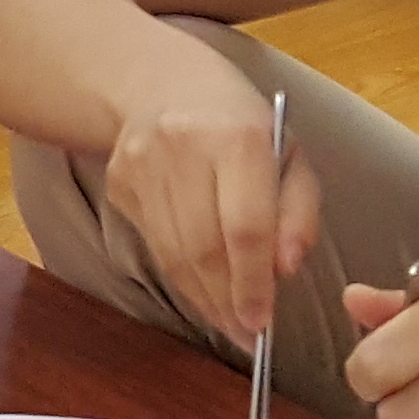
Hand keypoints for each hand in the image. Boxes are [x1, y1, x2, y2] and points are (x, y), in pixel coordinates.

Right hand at [99, 79, 321, 344]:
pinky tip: (202, 291)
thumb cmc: (242, 126)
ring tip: (228, 323)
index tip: (263, 323)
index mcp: (238, 137)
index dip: (252, 282)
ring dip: (203, 299)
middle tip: (247, 335)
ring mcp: (141, 163)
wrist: (162, 83)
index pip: (244, 226)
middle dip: (227, 301)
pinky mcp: (118, 180)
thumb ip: (300, 212)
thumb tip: (287, 269)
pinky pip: (151, 245)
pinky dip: (180, 277)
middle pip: (201, 246)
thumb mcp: (291, 156)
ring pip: (171, 253)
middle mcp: (183, 146)